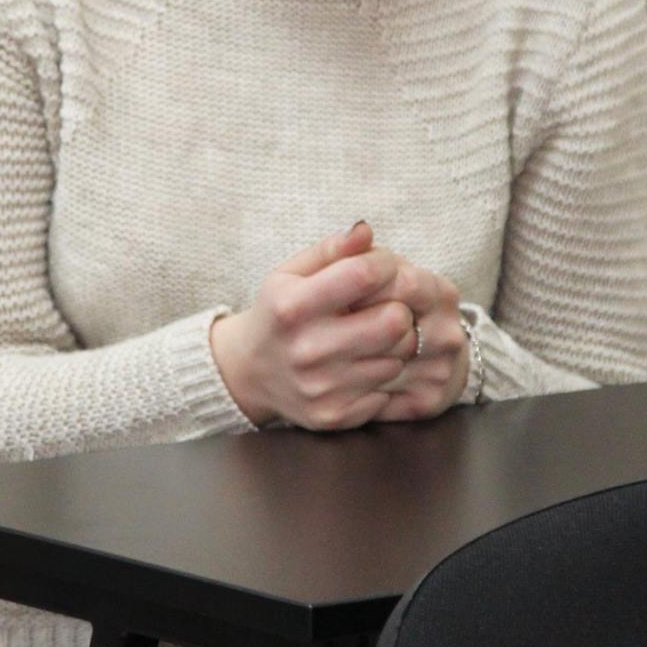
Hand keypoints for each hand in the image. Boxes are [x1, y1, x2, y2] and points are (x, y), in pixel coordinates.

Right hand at [209, 221, 469, 430]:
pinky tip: (364, 364)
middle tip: (388, 305)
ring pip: (396, 358)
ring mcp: (320, 387)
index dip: (385, 264)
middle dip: (398, 307)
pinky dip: (382, 375)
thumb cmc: (278, 312)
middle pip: (393, 322)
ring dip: (394, 344)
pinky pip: (386, 391)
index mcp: (292, 306)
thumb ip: (331, 250)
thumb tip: (367, 231)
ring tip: (374, 335)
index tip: (383, 265)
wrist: (248, 372)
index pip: (364, 275)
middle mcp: (306, 349)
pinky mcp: (333, 415)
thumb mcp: (290, 273)